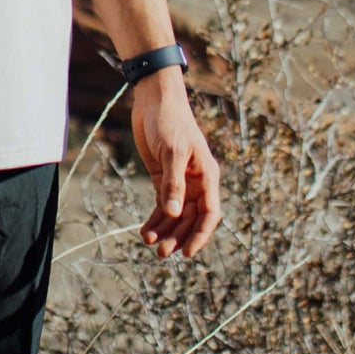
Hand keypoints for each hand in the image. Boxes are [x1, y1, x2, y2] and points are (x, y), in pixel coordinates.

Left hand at [132, 72, 221, 258]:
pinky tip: (145, 231)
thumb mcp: (172, 152)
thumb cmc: (169, 121)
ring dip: (165, 231)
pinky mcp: (163, 177)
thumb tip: (173, 214)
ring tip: (149, 243)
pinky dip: (155, 219)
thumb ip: (173, 184)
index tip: (187, 253)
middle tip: (161, 253)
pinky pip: (162, 204)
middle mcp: (196, 182)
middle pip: (191, 219)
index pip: (209, 213)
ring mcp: (180, 181)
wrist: (154, 99)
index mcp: (207, 175)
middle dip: (178, 237)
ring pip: (176, 215)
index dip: (200, 235)